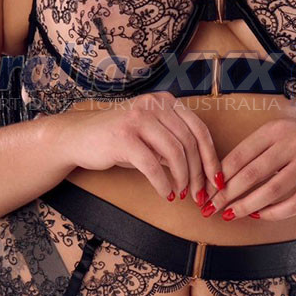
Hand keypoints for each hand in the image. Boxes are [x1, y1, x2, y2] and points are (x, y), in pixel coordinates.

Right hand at [61, 92, 221, 204]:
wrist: (79, 137)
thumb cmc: (118, 140)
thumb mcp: (151, 137)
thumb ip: (175, 146)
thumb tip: (205, 172)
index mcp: (165, 101)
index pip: (199, 129)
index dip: (211, 157)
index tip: (216, 180)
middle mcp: (153, 105)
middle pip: (189, 142)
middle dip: (198, 173)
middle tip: (199, 194)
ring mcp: (137, 118)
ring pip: (174, 153)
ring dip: (182, 179)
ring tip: (181, 194)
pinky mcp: (123, 136)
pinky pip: (152, 165)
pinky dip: (162, 183)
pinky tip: (165, 193)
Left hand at [201, 113, 295, 220]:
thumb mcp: (274, 135)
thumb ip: (251, 152)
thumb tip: (218, 179)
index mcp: (275, 128)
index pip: (240, 155)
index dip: (220, 176)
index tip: (206, 191)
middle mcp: (294, 142)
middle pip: (253, 174)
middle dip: (228, 194)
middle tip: (211, 208)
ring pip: (273, 190)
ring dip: (247, 206)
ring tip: (231, 214)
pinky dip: (274, 212)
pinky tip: (259, 214)